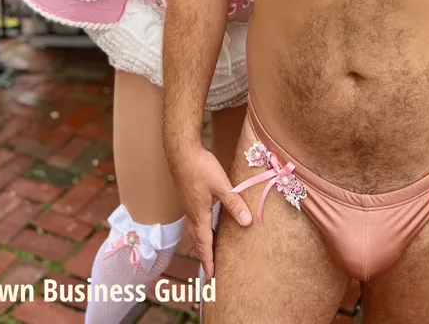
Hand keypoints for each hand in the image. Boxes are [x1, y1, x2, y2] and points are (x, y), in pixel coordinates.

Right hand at [170, 145, 251, 278]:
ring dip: (201, 243)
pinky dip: (200, 229)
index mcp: (199, 215)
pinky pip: (194, 220)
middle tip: (210, 270)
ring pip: (195, 230)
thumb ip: (234, 203)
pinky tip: (207, 223)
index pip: (204, 244)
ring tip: (209, 251)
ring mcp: (189, 205)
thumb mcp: (221, 185)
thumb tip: (247, 222)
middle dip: (204, 256)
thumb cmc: (200, 168)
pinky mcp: (189, 197)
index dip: (209, 261)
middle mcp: (192, 214)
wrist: (181, 152)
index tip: (212, 277)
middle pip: (197, 241)